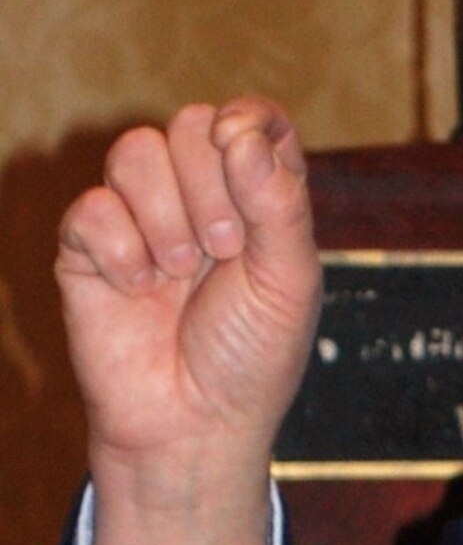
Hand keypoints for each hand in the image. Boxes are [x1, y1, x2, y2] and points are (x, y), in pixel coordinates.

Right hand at [55, 98, 320, 544]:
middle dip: (210, 183)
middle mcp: (200, 199)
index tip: (245, 153)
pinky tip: (139, 288)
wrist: (193, 424)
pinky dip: (120, 247)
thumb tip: (241, 131)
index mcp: (258, 200)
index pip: (250, 120)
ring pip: (136, 151)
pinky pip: (92, 207)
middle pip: (191, 125)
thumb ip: (279, 203)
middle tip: (225, 248)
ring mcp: (142, 219)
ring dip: (166, 213)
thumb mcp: (290, 282)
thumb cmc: (250, 357)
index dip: (246, 121)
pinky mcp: (89, 248)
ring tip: (179, 271)